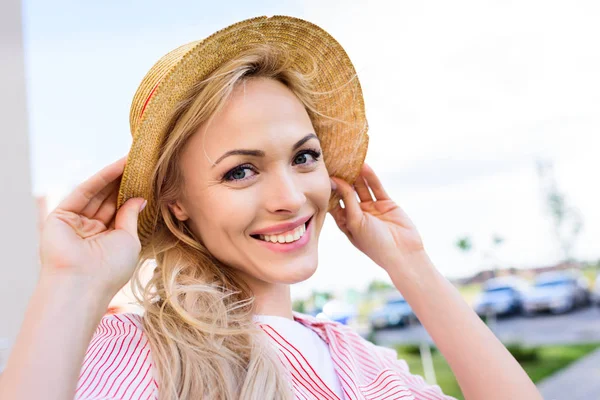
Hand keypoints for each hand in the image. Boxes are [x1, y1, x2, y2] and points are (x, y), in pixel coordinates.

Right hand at [39, 155, 145, 297]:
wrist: (83, 283)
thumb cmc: (111, 268)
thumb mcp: (129, 240)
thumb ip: (130, 217)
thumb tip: (140, 199)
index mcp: (107, 240)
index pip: (120, 211)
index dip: (132, 194)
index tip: (148, 178)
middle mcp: (90, 231)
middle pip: (109, 200)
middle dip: (124, 182)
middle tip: (141, 163)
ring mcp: (75, 223)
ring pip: (97, 194)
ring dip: (115, 176)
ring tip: (132, 160)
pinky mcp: (61, 215)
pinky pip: (85, 192)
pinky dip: (101, 178)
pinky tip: (118, 167)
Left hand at [329, 164, 424, 270]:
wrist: (402, 253)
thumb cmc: (374, 243)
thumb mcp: (355, 221)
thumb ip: (347, 200)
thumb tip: (335, 181)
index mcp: (345, 222)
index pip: (334, 202)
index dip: (329, 189)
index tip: (321, 174)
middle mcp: (357, 214)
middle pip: (347, 192)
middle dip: (342, 178)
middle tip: (334, 161)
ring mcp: (372, 208)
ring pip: (361, 188)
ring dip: (356, 175)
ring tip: (348, 160)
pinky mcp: (386, 204)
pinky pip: (376, 188)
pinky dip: (370, 177)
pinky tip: (364, 166)